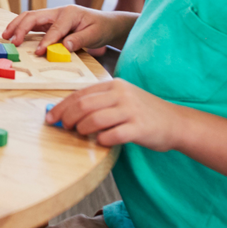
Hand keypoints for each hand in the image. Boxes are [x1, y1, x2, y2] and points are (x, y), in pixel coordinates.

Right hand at [3, 5, 124, 54]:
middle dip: (21, 28)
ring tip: (6, 36)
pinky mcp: (49, 21)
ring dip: (16, 25)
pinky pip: (32, 22)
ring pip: (29, 17)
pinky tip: (14, 34)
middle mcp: (58, 12)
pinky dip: (21, 27)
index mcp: (69, 13)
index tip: (39, 52)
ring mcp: (52, 15)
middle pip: (34, 16)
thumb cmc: (101, 28)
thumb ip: (79, 40)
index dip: (46, 41)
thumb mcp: (95, 35)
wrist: (106, 23)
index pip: (54, 28)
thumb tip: (65, 47)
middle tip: (13, 41)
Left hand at [47, 79, 180, 150]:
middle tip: (64, 128)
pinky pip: (112, 135)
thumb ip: (97, 102)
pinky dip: (101, 140)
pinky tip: (102, 141)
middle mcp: (122, 95)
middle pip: (83, 106)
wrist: (176, 122)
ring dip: (82, 129)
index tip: (50, 118)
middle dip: (67, 118)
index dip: (61, 107)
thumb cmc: (142, 112)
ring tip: (82, 134)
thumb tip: (65, 112)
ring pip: (94, 120)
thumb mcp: (121, 99)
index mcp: (114, 85)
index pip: (79, 94)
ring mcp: (131, 110)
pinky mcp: (139, 128)